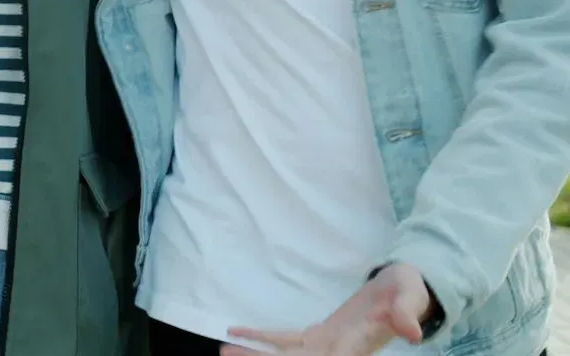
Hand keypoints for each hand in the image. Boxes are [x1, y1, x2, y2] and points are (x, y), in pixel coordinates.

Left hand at [222, 263, 430, 355]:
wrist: (404, 291)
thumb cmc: (408, 291)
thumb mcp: (410, 297)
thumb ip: (407, 313)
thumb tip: (413, 334)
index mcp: (360, 342)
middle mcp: (340, 349)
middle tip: (229, 355)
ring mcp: (328, 344)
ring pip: (287, 354)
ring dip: (258, 354)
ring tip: (226, 352)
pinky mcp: (320, 335)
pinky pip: (287, 339)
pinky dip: (263, 337)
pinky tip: (239, 334)